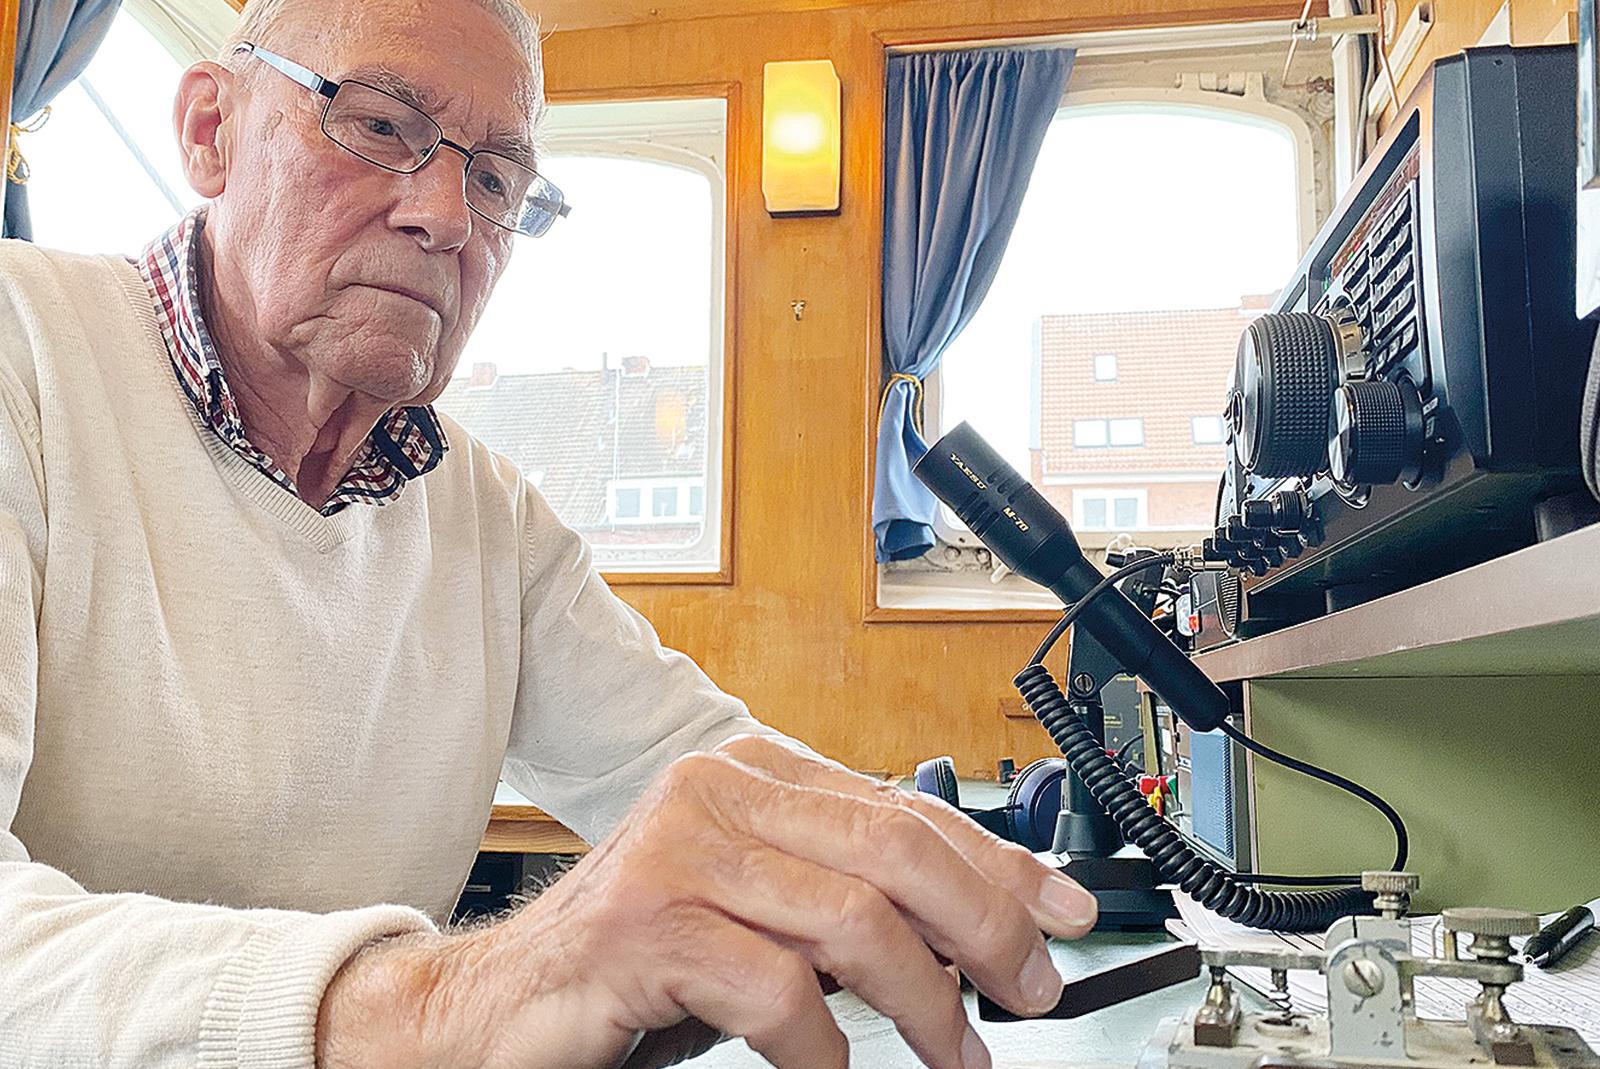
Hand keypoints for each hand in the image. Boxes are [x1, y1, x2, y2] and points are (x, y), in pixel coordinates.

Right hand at [316, 736, 1097, 1068]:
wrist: (500, 1006)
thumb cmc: (642, 961)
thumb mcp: (763, 912)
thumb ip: (852, 896)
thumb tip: (986, 921)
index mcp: (753, 770)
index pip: (907, 807)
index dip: (1001, 865)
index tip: (1064, 916)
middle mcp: (719, 791)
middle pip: (897, 848)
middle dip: (985, 928)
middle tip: (1028, 996)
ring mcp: (680, 851)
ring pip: (855, 917)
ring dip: (927, 1002)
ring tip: (955, 1053)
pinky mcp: (648, 924)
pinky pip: (778, 989)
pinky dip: (826, 1048)